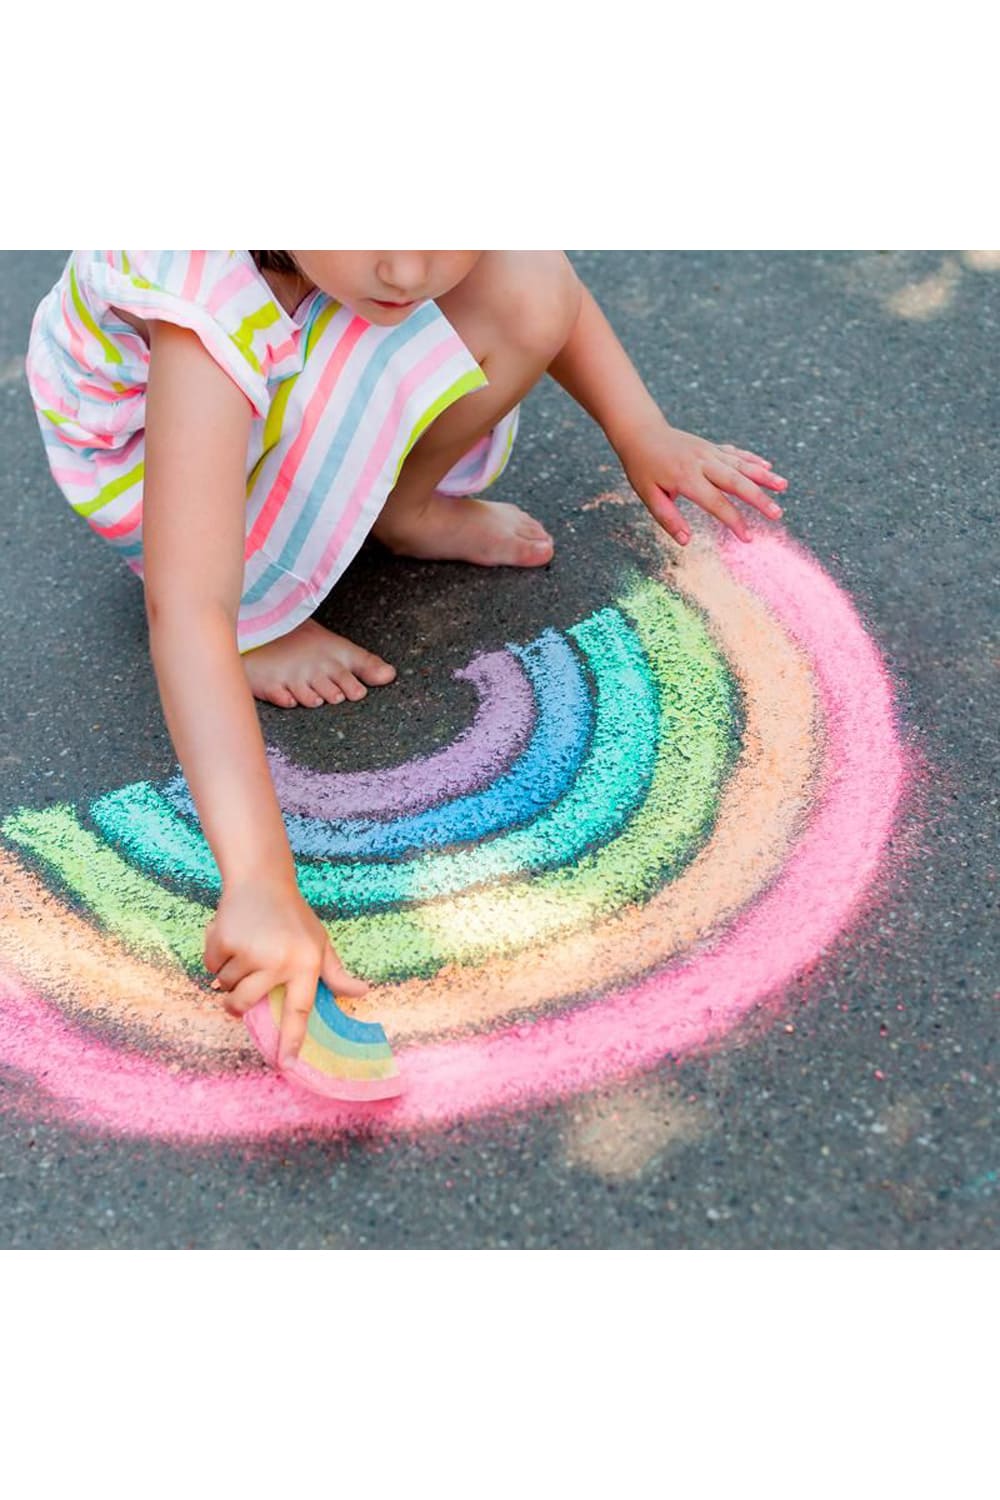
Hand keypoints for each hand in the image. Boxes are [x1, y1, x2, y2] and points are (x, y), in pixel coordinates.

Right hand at [203, 874, 367, 1068]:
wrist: (261, 880)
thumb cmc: (293, 916)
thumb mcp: (319, 942)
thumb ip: (335, 972)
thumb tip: (361, 992)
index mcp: (306, 964)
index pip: (299, 1011)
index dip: (291, 1041)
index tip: (285, 1065)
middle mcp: (279, 961)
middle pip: (245, 1003)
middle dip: (236, 1002)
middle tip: (241, 985)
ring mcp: (251, 951)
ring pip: (226, 985)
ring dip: (228, 973)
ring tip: (245, 948)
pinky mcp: (225, 940)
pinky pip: (211, 967)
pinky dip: (216, 957)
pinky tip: (231, 936)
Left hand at [617, 417, 787, 544]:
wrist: (641, 432)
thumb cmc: (642, 468)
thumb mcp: (648, 496)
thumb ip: (668, 518)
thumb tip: (686, 541)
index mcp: (686, 478)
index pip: (716, 503)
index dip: (734, 521)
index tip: (747, 538)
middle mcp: (702, 463)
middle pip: (736, 482)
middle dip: (759, 499)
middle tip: (777, 514)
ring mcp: (709, 452)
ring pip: (741, 465)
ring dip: (764, 476)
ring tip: (784, 486)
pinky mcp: (711, 447)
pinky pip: (736, 453)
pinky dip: (752, 460)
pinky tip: (767, 468)